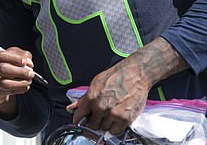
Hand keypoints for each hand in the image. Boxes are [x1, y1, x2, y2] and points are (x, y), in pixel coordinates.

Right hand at [0, 46, 34, 115]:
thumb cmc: (1, 67)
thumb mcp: (8, 57)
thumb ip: (19, 54)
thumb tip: (28, 61)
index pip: (0, 55)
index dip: (15, 58)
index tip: (26, 61)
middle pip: (2, 69)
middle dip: (20, 71)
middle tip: (31, 73)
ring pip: (4, 83)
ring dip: (20, 82)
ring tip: (29, 81)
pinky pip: (7, 92)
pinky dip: (18, 89)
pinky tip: (25, 87)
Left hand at [66, 37, 187, 134]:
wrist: (135, 74)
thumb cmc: (116, 76)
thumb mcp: (95, 83)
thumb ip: (83, 98)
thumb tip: (71, 108)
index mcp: (91, 98)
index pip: (79, 116)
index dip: (79, 120)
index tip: (81, 121)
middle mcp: (101, 107)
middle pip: (92, 125)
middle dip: (95, 121)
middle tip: (101, 115)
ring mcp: (113, 114)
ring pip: (104, 128)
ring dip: (106, 123)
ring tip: (112, 112)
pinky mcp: (125, 119)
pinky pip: (115, 131)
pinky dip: (116, 128)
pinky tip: (117, 119)